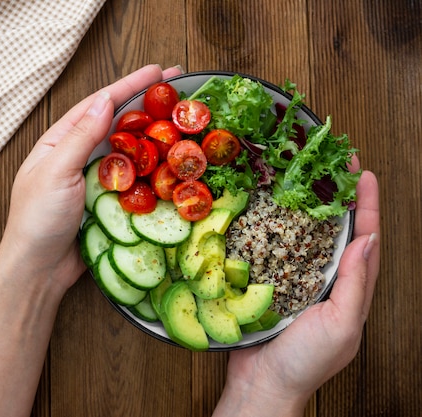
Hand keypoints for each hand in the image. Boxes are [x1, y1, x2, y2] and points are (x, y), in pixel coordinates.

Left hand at [0, 64, 182, 293]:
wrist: (39, 269)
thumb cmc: (37, 219)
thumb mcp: (56, 172)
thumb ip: (80, 137)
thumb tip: (104, 99)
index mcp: (60, 141)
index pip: (98, 105)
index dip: (129, 87)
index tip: (157, 72)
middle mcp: (80, 156)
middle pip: (118, 124)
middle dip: (148, 106)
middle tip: (179, 89)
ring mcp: (97, 180)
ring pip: (131, 151)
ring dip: (155, 136)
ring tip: (183, 122)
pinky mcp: (109, 203)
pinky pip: (136, 181)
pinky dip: (154, 171)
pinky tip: (172, 163)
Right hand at [213, 163, 379, 415]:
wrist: (261, 385)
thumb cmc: (305, 363)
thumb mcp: (341, 325)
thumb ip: (355, 284)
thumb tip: (368, 241)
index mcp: (350, 292)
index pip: (365, 240)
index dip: (366, 206)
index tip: (363, 175)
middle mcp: (326, 282)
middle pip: (338, 232)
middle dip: (339, 198)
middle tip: (333, 167)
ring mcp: (297, 282)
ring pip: (307, 237)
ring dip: (308, 207)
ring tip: (303, 180)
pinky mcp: (270, 284)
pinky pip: (276, 250)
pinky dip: (277, 228)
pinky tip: (267, 212)